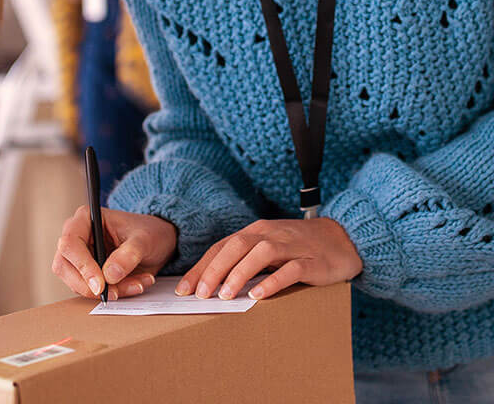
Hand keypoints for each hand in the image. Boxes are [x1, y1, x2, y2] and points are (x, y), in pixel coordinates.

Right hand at [52, 205, 177, 298]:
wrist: (158, 241)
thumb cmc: (148, 232)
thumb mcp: (144, 240)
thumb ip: (128, 255)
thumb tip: (109, 275)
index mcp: (85, 218)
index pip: (70, 242)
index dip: (82, 265)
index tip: (100, 285)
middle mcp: (77, 236)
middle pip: (64, 266)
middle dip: (89, 285)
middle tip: (116, 293)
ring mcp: (80, 256)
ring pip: (76, 283)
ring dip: (106, 291)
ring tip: (136, 284)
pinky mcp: (87, 273)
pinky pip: (90, 291)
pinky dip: (113, 293)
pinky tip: (134, 284)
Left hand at [177, 217, 362, 301]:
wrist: (344, 237)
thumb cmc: (300, 247)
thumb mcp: (270, 248)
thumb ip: (247, 259)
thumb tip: (215, 283)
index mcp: (255, 231)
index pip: (221, 247)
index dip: (201, 266)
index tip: (184, 288)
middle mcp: (269, 234)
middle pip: (235, 247)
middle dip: (213, 270)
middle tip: (199, 294)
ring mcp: (291, 245)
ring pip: (259, 254)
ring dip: (239, 274)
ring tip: (224, 296)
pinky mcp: (311, 260)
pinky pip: (290, 269)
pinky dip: (273, 281)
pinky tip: (259, 295)